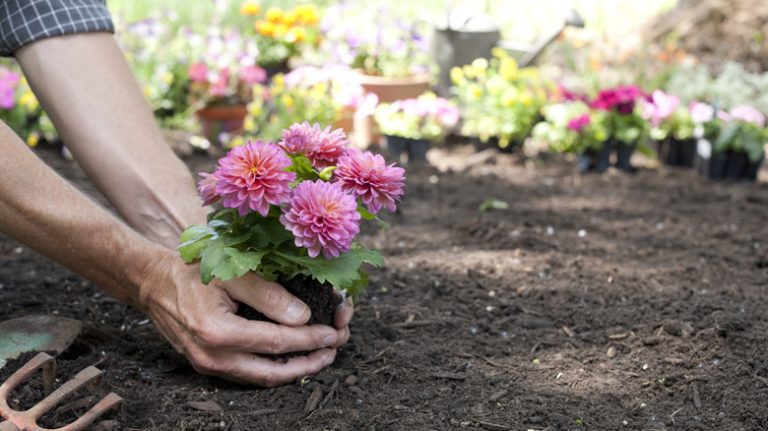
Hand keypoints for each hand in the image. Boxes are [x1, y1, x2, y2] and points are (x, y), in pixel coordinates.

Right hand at [137, 250, 352, 385]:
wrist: (153, 283)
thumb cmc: (192, 271)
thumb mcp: (233, 273)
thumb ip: (269, 295)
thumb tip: (303, 317)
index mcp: (218, 332)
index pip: (277, 342)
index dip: (310, 339)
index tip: (333, 333)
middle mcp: (212, 356)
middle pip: (273, 371)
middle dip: (309, 363)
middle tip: (334, 350)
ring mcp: (208, 365)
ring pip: (261, 378)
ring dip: (294, 370)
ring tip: (320, 356)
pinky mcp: (207, 365)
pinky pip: (248, 375)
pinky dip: (274, 369)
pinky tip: (292, 358)